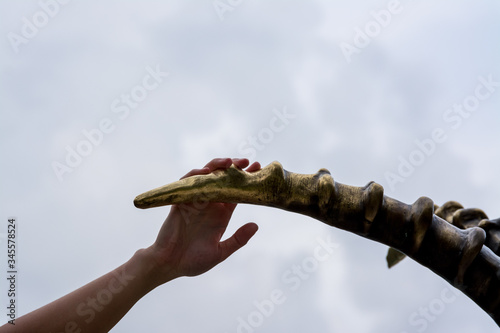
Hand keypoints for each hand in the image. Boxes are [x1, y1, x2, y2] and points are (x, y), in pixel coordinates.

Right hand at [147, 158, 260, 283]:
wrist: (168, 265)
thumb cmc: (193, 261)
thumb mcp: (220, 252)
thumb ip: (238, 240)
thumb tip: (256, 225)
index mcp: (222, 213)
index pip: (236, 191)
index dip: (247, 179)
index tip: (258, 168)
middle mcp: (210, 204)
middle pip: (223, 179)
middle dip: (235, 167)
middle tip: (247, 161)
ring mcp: (194, 201)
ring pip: (206, 176)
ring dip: (217, 166)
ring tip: (230, 162)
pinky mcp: (180, 202)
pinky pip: (187, 183)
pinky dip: (195, 175)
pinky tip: (206, 172)